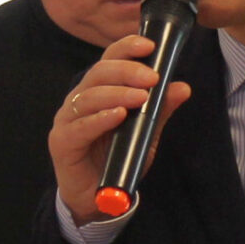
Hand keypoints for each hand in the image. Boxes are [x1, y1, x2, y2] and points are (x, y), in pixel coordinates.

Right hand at [51, 33, 193, 223]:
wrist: (98, 199)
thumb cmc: (119, 159)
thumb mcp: (146, 133)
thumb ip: (160, 110)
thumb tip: (182, 86)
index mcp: (98, 91)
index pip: (109, 60)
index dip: (127, 48)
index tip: (150, 45)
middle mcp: (79, 100)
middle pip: (98, 73)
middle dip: (127, 71)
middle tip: (152, 78)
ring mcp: (67, 120)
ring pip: (88, 97)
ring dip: (116, 94)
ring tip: (140, 97)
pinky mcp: (62, 143)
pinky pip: (79, 127)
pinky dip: (99, 119)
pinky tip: (118, 116)